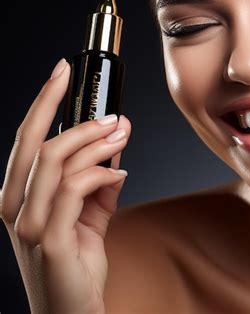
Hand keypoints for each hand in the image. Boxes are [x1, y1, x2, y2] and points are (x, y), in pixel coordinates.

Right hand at [0, 58, 131, 313]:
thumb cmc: (77, 258)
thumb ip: (100, 174)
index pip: (27, 136)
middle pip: (40, 143)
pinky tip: (118, 172)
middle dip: (79, 120)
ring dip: (96, 143)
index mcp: (19, 193)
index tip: (63, 70)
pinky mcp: (51, 239)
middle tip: (113, 116)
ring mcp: (29, 224)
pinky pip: (76, 189)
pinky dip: (101, 173)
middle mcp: (15, 205)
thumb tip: (117, 137)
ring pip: (60, 161)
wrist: (73, 310)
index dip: (44, 99)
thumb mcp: (90, 209)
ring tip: (122, 137)